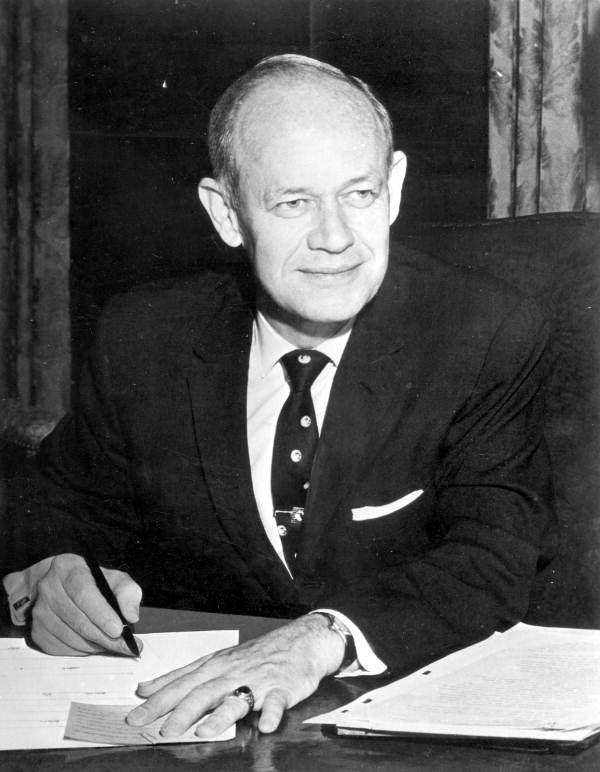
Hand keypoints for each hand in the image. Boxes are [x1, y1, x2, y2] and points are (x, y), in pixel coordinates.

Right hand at [29, 553, 142, 655]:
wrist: (60, 585)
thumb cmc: (91, 582)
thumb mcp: (113, 578)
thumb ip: (128, 592)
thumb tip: (131, 615)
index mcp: (68, 569)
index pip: (84, 593)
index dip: (101, 614)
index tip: (118, 630)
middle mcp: (49, 589)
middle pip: (79, 620)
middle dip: (105, 637)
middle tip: (125, 645)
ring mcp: (40, 612)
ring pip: (72, 638)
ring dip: (96, 645)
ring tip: (111, 642)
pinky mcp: (37, 632)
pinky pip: (63, 649)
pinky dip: (83, 650)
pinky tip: (94, 642)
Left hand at [126, 613, 344, 736]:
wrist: (300, 640)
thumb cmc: (256, 654)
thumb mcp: (216, 660)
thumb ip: (182, 676)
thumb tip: (145, 689)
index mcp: (215, 666)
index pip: (181, 683)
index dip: (157, 700)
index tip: (134, 716)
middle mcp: (232, 672)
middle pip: (202, 691)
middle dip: (180, 711)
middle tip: (160, 731)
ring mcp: (257, 679)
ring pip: (235, 697)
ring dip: (219, 715)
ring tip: (203, 732)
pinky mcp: (282, 688)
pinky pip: (276, 701)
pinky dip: (270, 713)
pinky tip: (265, 725)